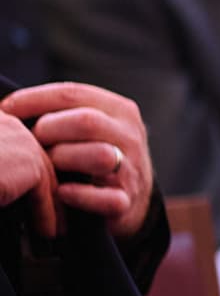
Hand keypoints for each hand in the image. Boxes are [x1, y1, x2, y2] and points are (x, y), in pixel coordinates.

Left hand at [0, 83, 153, 237]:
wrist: (130, 199)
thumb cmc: (93, 157)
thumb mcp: (90, 127)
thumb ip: (62, 113)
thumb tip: (7, 107)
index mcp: (118, 110)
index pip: (73, 94)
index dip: (34, 99)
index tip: (5, 109)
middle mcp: (129, 136)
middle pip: (86, 121)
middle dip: (47, 130)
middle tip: (26, 143)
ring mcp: (131, 169)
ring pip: (100, 156)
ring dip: (63, 161)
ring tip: (44, 168)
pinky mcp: (127, 202)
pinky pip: (105, 198)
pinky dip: (79, 195)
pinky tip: (61, 193)